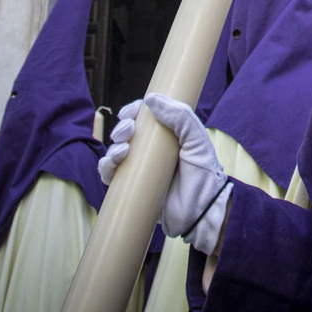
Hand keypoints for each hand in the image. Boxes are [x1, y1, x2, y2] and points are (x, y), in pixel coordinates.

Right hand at [98, 94, 231, 256]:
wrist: (203, 212)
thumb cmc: (204, 175)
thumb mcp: (197, 139)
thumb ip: (180, 117)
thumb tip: (151, 99)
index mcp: (167, 137)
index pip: (144, 119)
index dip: (133, 112)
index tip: (130, 112)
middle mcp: (152, 152)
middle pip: (127, 134)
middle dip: (122, 128)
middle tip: (129, 129)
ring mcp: (141, 170)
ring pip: (115, 152)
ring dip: (113, 146)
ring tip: (124, 149)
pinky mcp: (132, 189)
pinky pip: (110, 176)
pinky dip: (106, 166)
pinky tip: (114, 162)